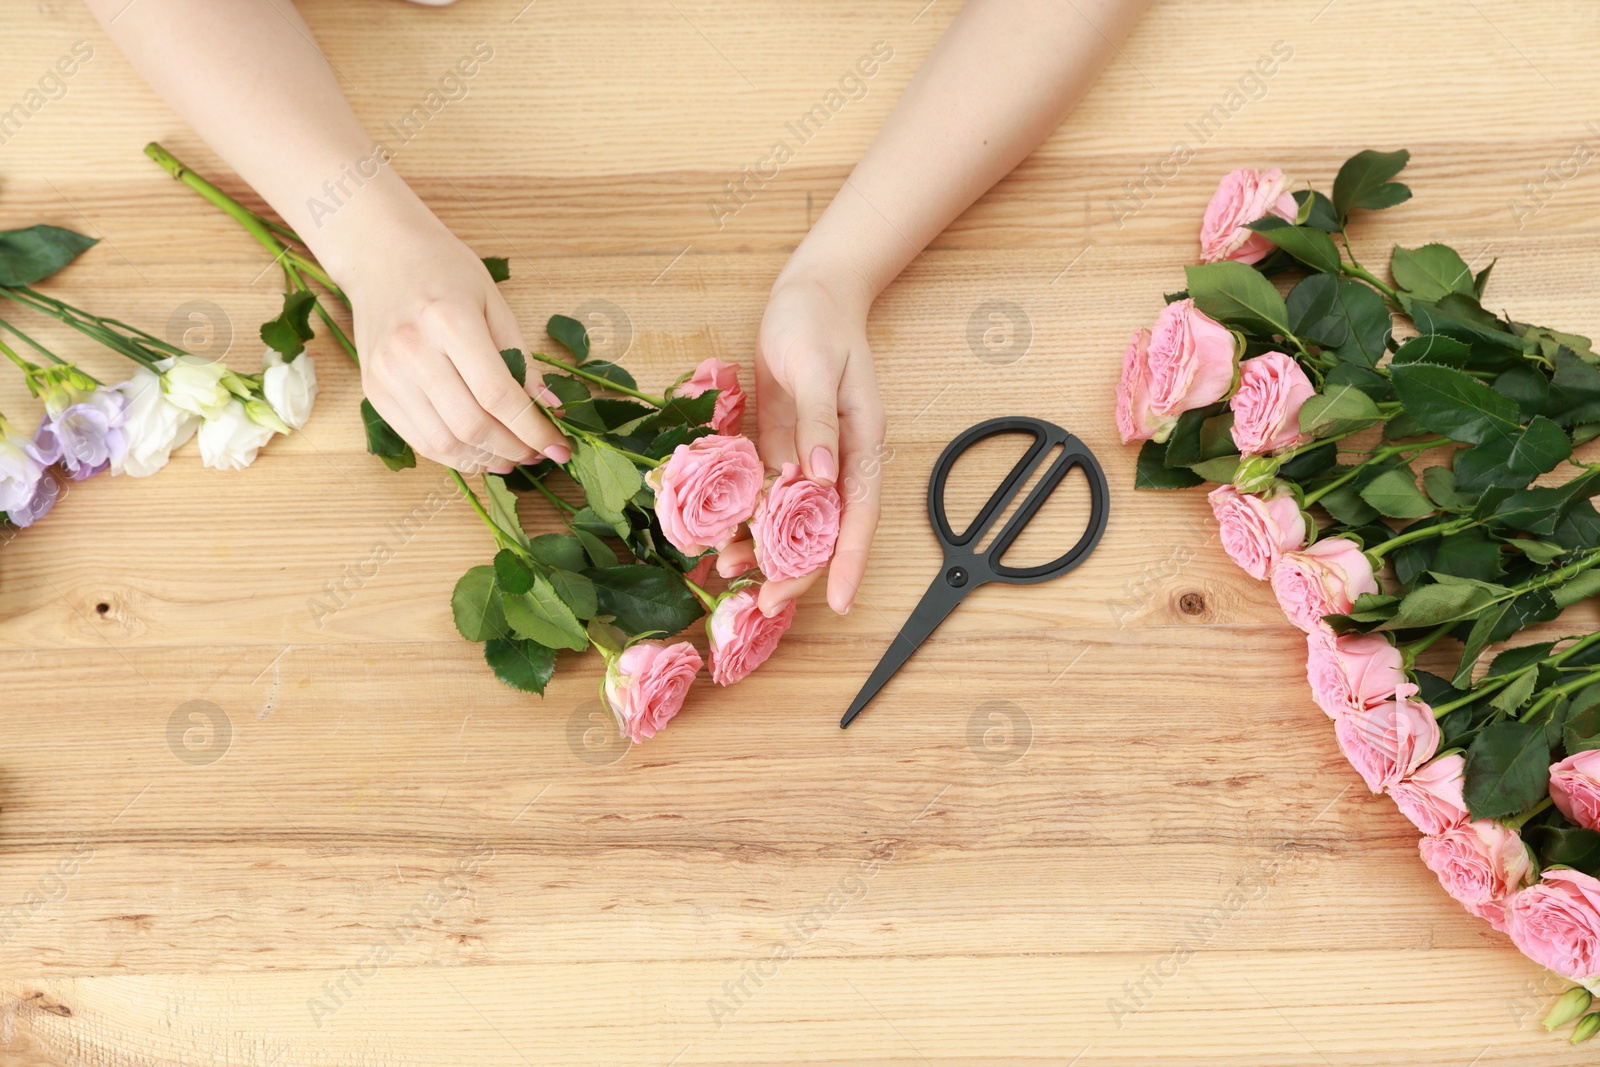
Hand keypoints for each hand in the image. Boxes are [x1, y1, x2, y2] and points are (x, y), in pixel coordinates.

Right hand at [333, 204, 568, 472]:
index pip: (498, 395)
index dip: (534, 430)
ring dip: (486, 460)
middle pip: (472, 426)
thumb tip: (550, 408)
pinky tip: (480, 452)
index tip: (560, 448)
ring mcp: (387, 375)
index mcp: (449, 322)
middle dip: (515, 450)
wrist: (379, 252)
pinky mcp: (374, 390)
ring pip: (443, 443)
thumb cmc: (442, 269)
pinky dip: (454, 455)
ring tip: (514, 458)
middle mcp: (412, 352)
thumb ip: (521, 358)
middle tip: (539, 454)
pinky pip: (418, 440)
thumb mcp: (493, 302)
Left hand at [749, 266, 885, 615]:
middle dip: (798, 569)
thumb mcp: (816, 368)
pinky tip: (721, 535)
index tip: (837, 601)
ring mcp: (809, 454)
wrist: (808, 294)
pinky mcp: (781, 444)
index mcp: (861, 442)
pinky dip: (746, 515)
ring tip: (731, 572)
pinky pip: (765, 492)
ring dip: (765, 546)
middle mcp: (838, 458)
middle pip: (823, 526)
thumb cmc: (817, 324)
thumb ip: (818, 423)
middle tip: (766, 603)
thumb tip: (820, 477)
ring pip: (790, 516)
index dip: (849, 560)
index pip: (858, 513)